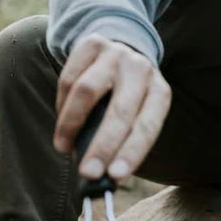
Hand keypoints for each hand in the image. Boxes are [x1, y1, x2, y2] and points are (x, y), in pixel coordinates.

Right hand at [53, 34, 171, 180]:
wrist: (120, 49)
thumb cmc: (127, 96)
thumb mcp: (136, 113)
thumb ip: (121, 140)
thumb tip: (99, 174)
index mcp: (159, 92)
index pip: (147, 126)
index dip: (132, 151)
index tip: (115, 176)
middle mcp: (141, 70)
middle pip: (120, 111)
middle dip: (102, 146)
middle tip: (87, 172)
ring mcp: (116, 54)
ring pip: (87, 91)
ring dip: (72, 125)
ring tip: (63, 147)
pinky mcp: (91, 44)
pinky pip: (69, 78)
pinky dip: (62, 105)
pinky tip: (63, 121)